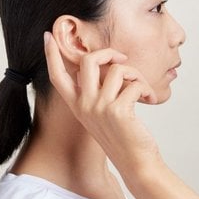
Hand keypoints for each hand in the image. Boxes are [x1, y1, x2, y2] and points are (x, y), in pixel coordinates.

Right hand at [43, 31, 161, 173]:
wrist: (136, 163)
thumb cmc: (121, 135)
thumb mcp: (100, 112)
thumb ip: (96, 91)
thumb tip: (107, 64)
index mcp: (77, 105)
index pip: (57, 76)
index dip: (51, 55)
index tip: (48, 36)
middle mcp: (84, 105)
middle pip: (88, 61)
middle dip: (109, 52)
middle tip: (122, 59)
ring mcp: (100, 107)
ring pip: (118, 70)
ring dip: (136, 76)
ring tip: (142, 90)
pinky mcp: (118, 111)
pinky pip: (134, 84)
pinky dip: (146, 89)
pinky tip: (150, 100)